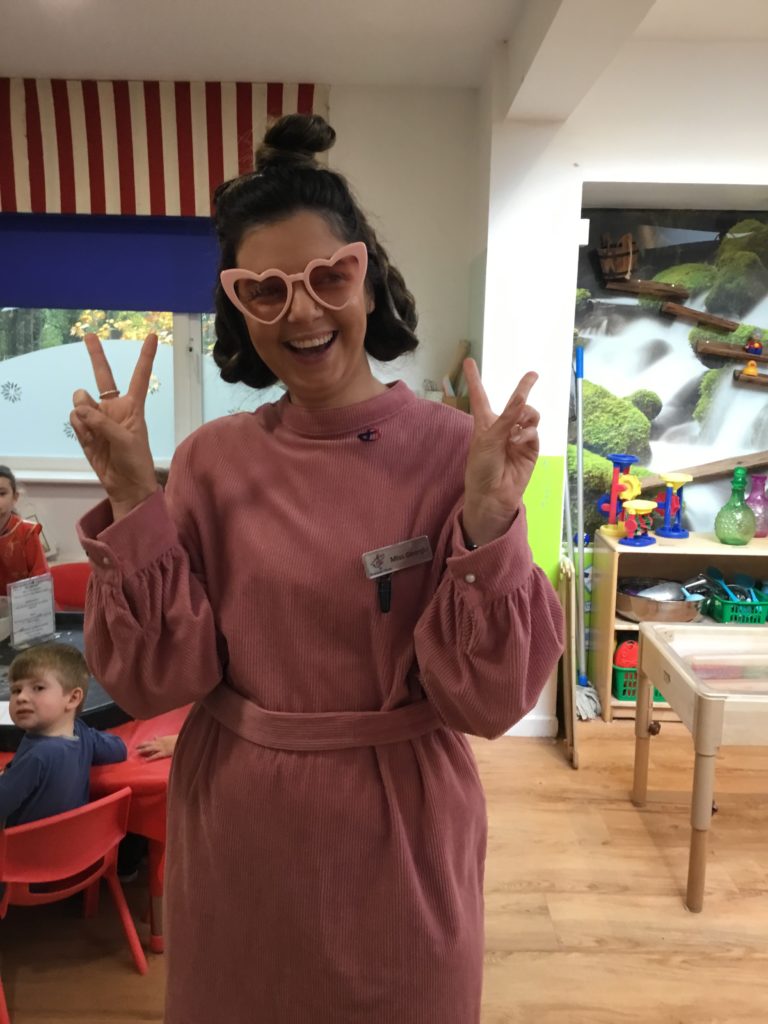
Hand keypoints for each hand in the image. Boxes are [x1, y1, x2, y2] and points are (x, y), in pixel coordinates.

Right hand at [70, 333, 159, 519]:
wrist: (125, 485)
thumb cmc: (135, 460)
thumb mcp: (125, 439)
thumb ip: (103, 421)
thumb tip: (78, 405)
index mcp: (133, 406)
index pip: (139, 376)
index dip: (146, 356)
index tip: (153, 336)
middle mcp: (114, 407)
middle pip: (103, 376)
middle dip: (96, 355)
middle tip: (89, 335)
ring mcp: (98, 417)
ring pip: (81, 402)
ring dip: (84, 413)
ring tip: (95, 431)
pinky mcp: (85, 430)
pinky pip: (75, 420)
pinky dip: (79, 428)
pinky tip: (90, 440)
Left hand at [136, 735, 177, 760]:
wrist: (182, 740)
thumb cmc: (177, 739)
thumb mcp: (169, 737)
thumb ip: (162, 738)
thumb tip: (155, 736)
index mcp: (161, 739)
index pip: (151, 741)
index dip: (145, 743)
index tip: (139, 744)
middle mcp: (159, 743)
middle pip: (149, 744)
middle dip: (142, 745)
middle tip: (136, 747)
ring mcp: (161, 748)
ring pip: (150, 748)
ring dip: (144, 750)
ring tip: (138, 752)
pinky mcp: (164, 753)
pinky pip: (156, 755)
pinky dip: (150, 757)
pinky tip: (146, 760)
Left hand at [461, 359, 539, 545]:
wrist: (492, 495)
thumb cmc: (481, 468)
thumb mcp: (488, 439)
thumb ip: (506, 418)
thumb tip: (522, 398)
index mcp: (485, 423)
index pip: (480, 397)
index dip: (474, 379)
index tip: (469, 361)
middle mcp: (502, 427)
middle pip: (515, 402)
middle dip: (524, 387)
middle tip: (533, 375)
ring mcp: (518, 437)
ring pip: (530, 415)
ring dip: (526, 416)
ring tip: (517, 428)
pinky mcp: (531, 449)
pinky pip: (534, 432)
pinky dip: (528, 433)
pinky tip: (518, 440)